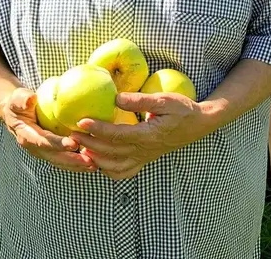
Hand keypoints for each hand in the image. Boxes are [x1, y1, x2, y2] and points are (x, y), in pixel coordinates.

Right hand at [0, 86, 96, 172]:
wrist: (16, 115)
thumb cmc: (18, 103)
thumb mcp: (17, 98)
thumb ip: (23, 99)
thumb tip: (31, 98)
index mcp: (26, 136)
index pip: (43, 141)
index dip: (58, 144)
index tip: (73, 143)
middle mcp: (34, 148)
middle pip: (54, 157)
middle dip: (71, 160)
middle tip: (89, 161)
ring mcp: (42, 152)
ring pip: (60, 162)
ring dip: (76, 165)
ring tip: (94, 166)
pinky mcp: (49, 152)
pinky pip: (64, 159)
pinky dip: (76, 163)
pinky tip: (92, 162)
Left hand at [71, 91, 214, 179]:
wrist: (197, 125)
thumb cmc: (182, 110)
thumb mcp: (165, 100)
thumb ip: (140, 100)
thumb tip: (116, 99)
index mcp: (148, 135)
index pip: (118, 135)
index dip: (98, 129)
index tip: (81, 121)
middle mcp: (144, 150)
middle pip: (111, 151)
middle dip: (89, 143)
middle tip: (72, 134)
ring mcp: (144, 157)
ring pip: (114, 166)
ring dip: (95, 158)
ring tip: (80, 147)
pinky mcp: (144, 159)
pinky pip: (123, 171)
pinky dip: (107, 170)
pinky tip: (97, 161)